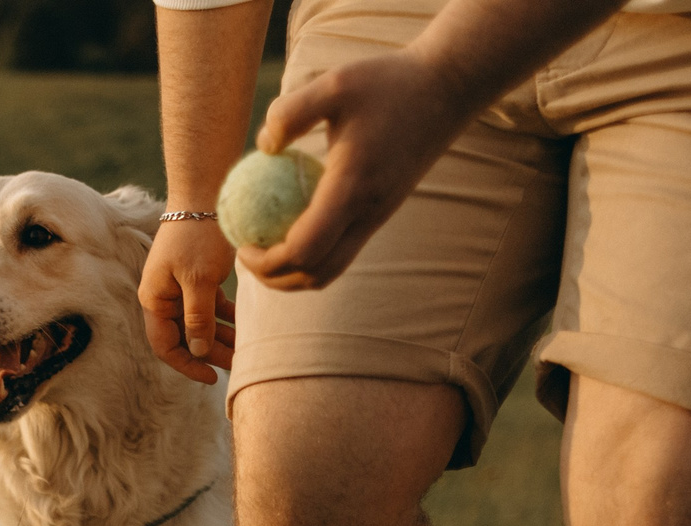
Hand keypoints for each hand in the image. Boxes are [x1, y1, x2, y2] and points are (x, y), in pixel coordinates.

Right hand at [140, 218, 237, 383]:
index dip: (187, 364)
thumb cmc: (197, 234)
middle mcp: (163, 296)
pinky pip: (210, 306)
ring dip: (220, 337)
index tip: (212, 376)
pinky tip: (245, 324)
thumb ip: (198, 318)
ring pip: (200, 323)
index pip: (165, 345)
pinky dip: (226, 316)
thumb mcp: (199, 280)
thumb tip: (198, 351)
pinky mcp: (198, 276)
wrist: (205, 192)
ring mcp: (180, 286)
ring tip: (245, 349)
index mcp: (154, 299)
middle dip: (210, 353)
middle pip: (184, 336)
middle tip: (238, 366)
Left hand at [236, 48, 476, 290]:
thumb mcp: (335, 83)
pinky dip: (314, 253)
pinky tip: (289, 227)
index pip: (306, 250)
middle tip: (245, 256)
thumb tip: (263, 146)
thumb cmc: (389, 82)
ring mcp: (379, 217)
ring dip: (294, 273)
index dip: (267, 262)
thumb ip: (292, 112)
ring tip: (264, 251)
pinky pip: (343, 249)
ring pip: (332, 268)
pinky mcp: (383, 212)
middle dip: (275, 279)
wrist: (448, 89)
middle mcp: (368, 213)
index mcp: (352, 189)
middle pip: (317, 274)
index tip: (242, 245)